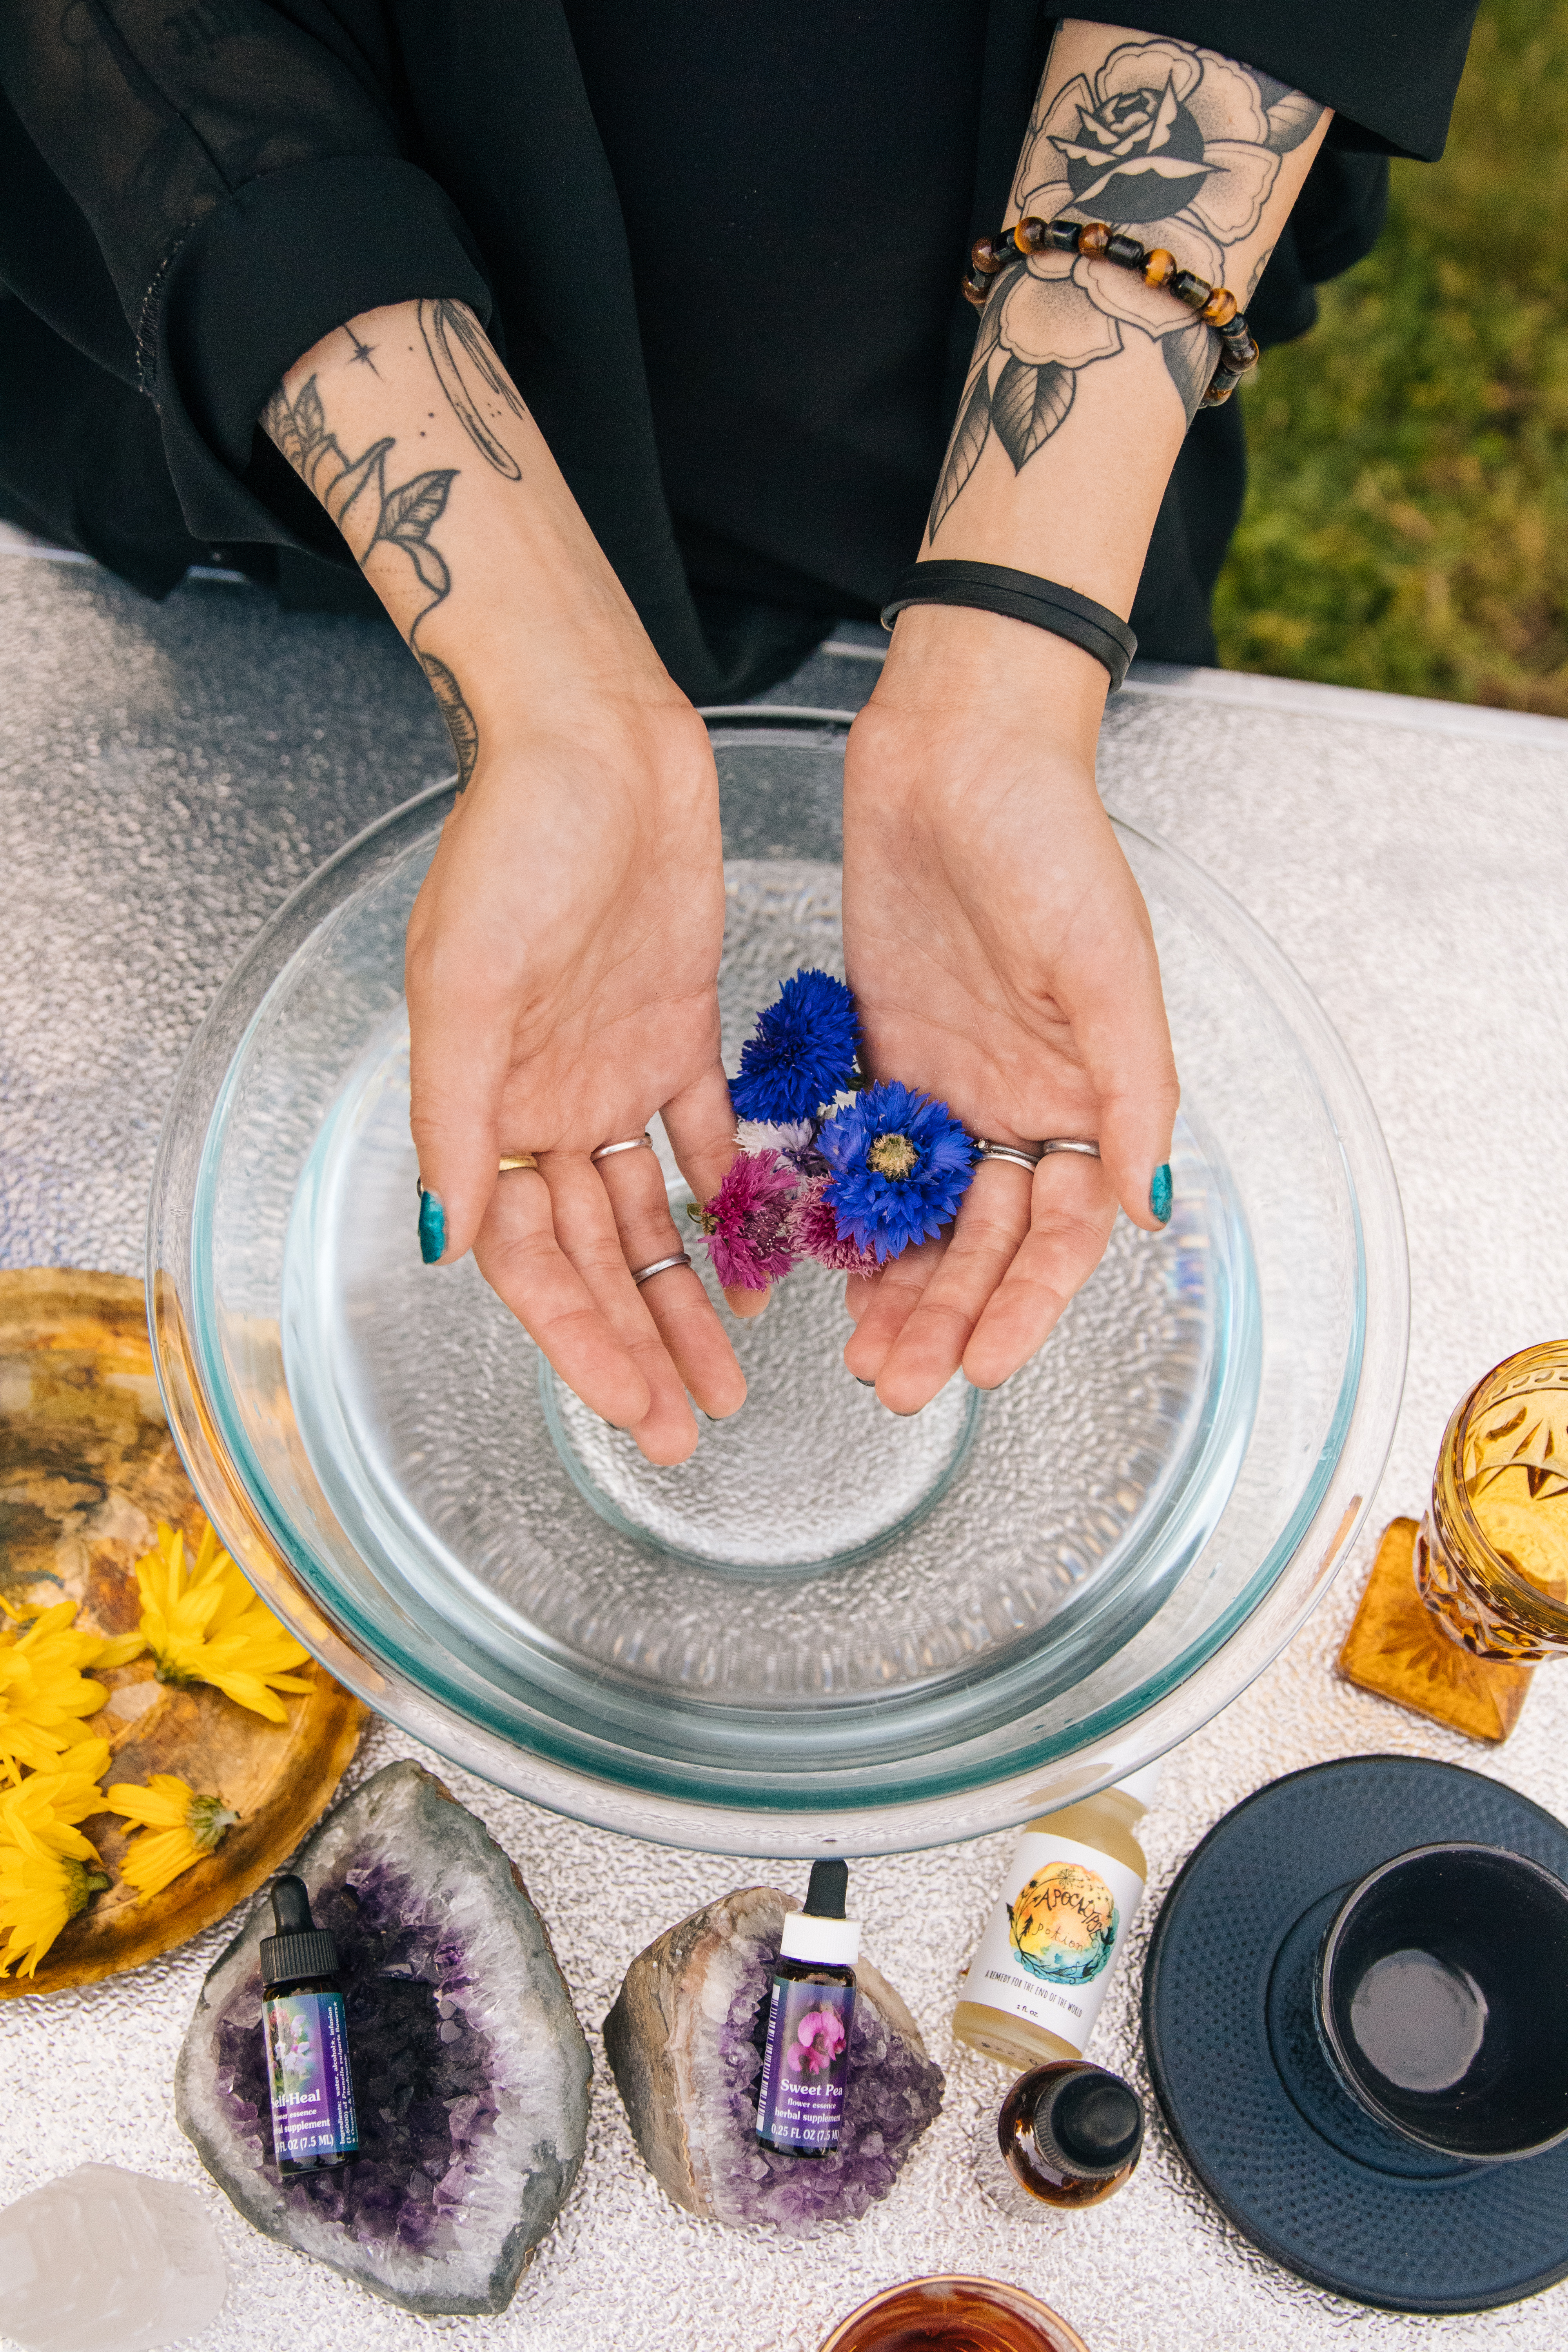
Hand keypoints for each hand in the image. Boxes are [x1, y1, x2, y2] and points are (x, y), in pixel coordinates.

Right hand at [406, 691, 754, 1465]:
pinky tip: (762, 1268)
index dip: (577, 1338)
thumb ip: (454, 1115)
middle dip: (639, 1343)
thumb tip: (442, 1238)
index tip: (633, 1407)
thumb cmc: (514, 847)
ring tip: (732, 1375)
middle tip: (692, 1427)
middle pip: (593, 1256)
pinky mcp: (677, 1033)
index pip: (527, 1258)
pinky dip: (726, 1204)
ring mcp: (612, 1073)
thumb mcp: (465, 986)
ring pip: (651, 1217)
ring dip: (686, 1295)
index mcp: (484, 1103)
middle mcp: (546, 1103)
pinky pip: (704, 1143)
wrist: (595, 747)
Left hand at [840, 606, 1178, 1410]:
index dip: (1023, 1307)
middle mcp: (1020, 1105)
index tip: (980, 1370)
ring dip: (894, 1284)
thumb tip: (1154, 1209)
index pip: (1060, 1235)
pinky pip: (866, 1156)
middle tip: (893, 1383)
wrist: (958, 751)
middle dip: (944, 1315)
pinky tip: (817, 1261)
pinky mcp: (883, 1052)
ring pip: (922, 1215)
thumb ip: (1131, 1096)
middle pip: (984, 1242)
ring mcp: (949, 1084)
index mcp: (1087, 1098)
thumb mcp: (1108, 969)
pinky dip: (848, 1212)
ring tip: (855, 1351)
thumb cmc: (1051, 843)